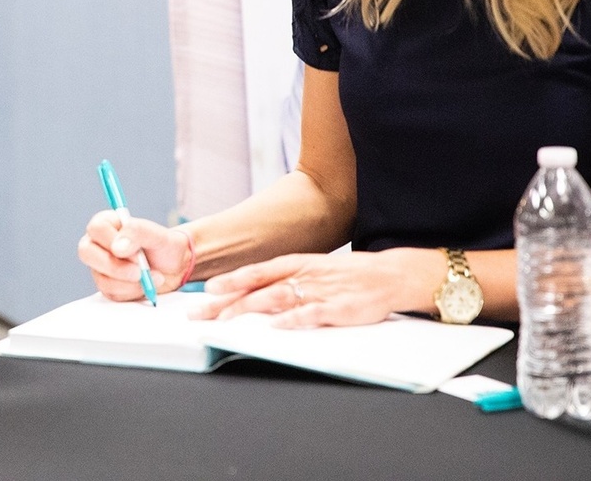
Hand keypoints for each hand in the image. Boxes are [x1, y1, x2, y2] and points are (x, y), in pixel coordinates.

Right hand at [78, 210, 194, 299]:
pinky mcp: (107, 285)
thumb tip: (117, 248)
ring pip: (101, 278)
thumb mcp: (158, 235)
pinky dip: (133, 292)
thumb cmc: (165, 246)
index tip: (136, 253)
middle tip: (139, 272)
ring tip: (153, 276)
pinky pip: (111, 293)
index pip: (97, 228)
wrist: (175, 268)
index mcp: (108, 224)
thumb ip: (137, 232)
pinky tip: (146, 285)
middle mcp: (98, 244)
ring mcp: (100, 267)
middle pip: (87, 253)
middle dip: (115, 267)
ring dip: (130, 282)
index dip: (112, 241)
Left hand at [192, 248, 441, 327]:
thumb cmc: (345, 275)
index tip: (206, 289)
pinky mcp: (337, 308)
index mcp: (295, 264)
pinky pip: (311, 314)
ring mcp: (318, 291)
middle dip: (227, 300)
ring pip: (277, 298)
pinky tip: (275, 326)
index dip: (230, 280)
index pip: (255, 272)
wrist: (388, 275)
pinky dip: (292, 319)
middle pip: (258, 288)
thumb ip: (284, 280)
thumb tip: (252, 292)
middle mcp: (302, 276)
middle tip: (202, 312)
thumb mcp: (311, 270)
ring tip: (227, 318)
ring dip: (249, 308)